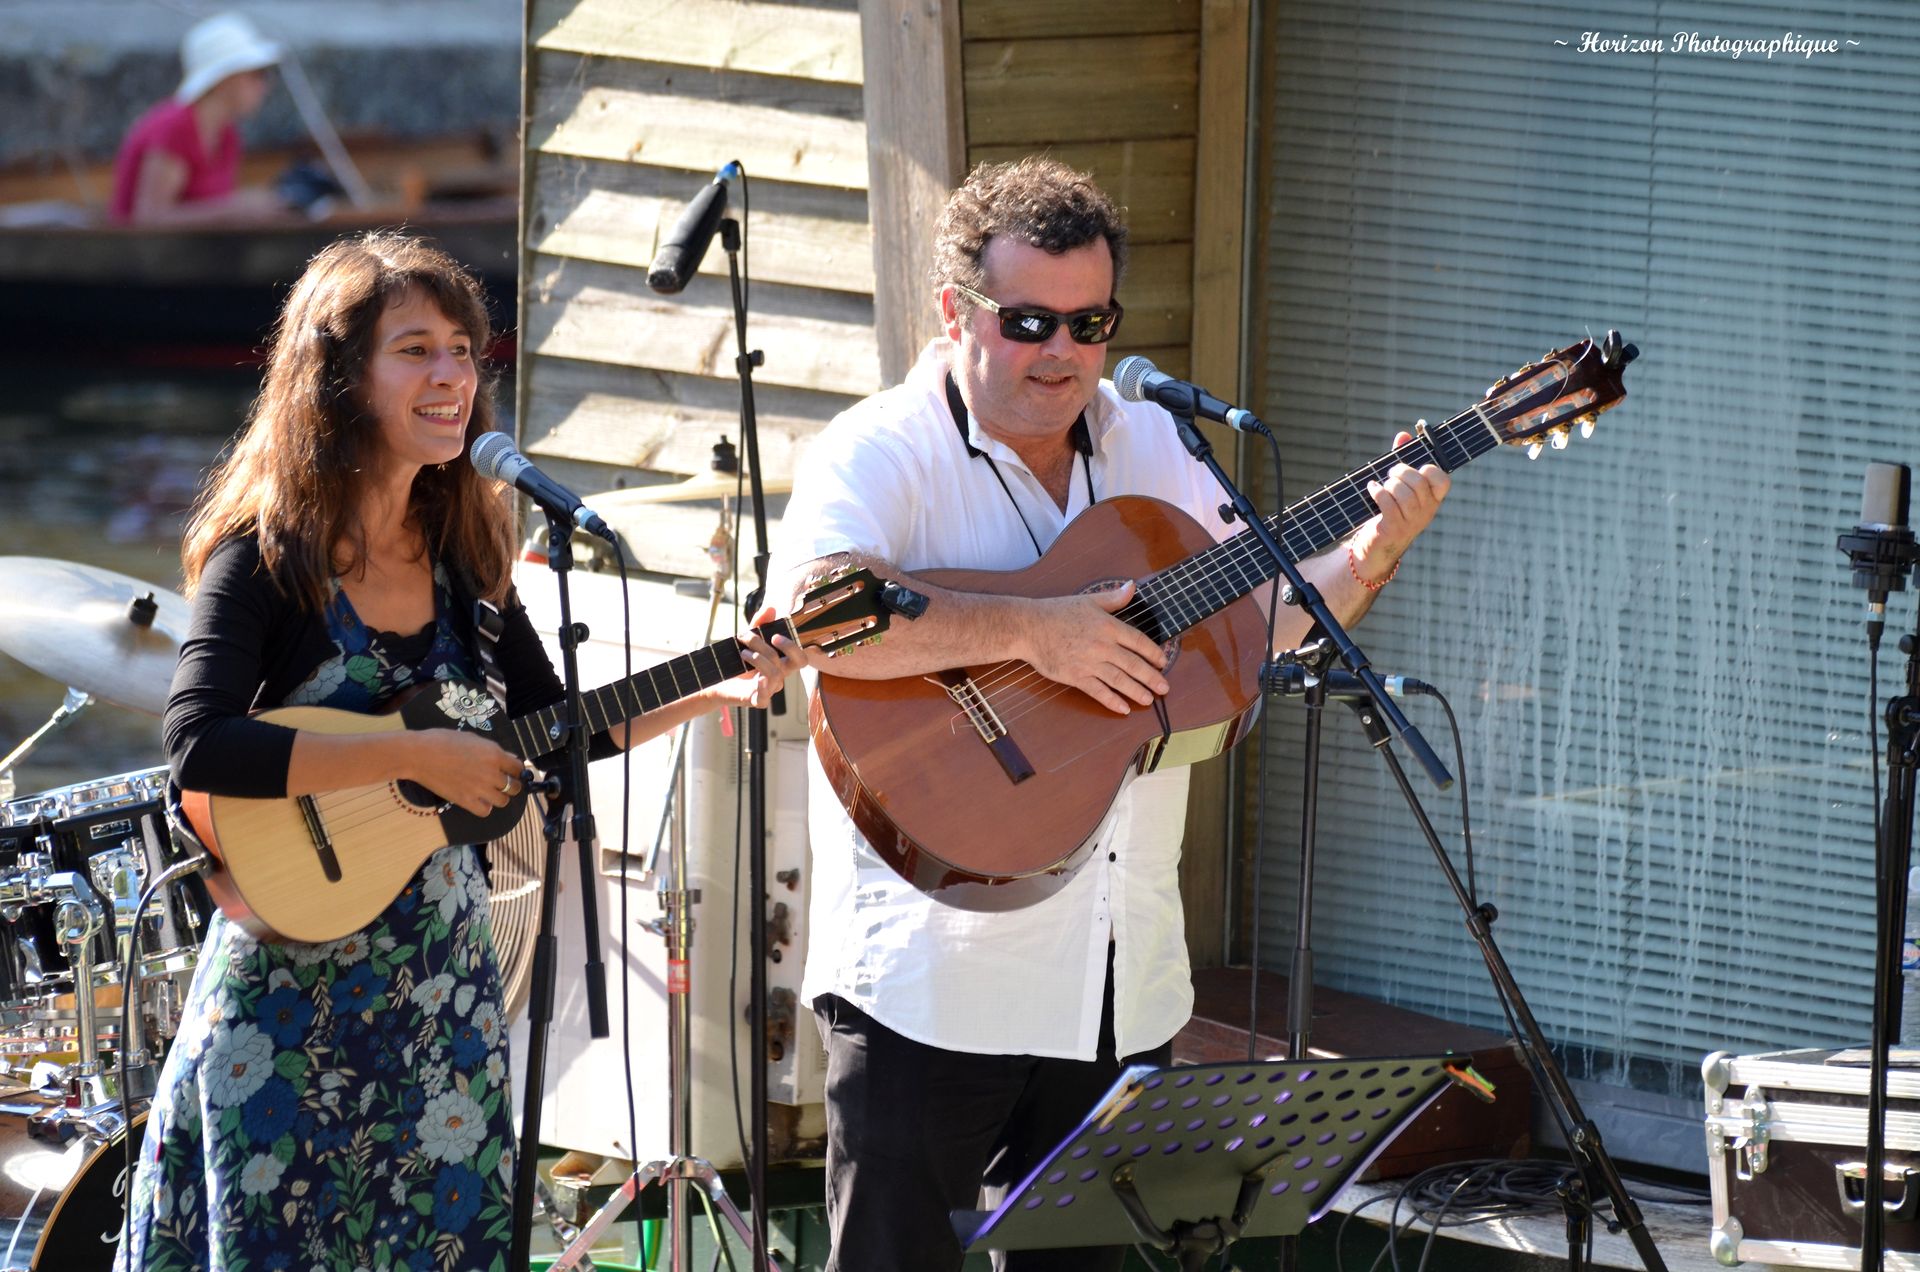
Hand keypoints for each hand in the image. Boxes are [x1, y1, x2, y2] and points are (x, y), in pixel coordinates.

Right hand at [406, 729, 523, 818]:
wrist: (419, 754)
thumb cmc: (442, 740)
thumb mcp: (472, 738)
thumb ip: (492, 750)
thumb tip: (508, 757)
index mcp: (494, 754)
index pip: (518, 767)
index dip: (516, 770)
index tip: (512, 772)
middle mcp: (491, 773)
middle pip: (514, 787)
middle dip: (511, 785)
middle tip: (503, 783)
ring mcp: (479, 789)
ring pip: (503, 801)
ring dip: (499, 797)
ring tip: (490, 793)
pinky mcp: (465, 801)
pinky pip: (485, 811)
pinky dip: (484, 807)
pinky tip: (478, 800)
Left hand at [710, 607, 811, 709]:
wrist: (714, 681)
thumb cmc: (734, 662)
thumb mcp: (746, 640)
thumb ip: (758, 625)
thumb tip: (771, 608)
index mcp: (781, 663)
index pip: (800, 658)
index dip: (793, 645)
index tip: (774, 634)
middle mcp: (779, 676)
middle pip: (795, 663)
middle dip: (783, 647)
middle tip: (765, 637)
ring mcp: (770, 689)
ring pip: (776, 673)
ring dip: (759, 657)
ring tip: (742, 651)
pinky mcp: (758, 700)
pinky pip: (766, 695)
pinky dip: (759, 683)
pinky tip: (748, 674)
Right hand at [1016, 582, 1168, 714]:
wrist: (1030, 627)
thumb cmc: (1057, 612)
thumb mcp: (1089, 601)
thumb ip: (1114, 598)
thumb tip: (1132, 587)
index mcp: (1108, 626)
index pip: (1139, 641)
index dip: (1154, 653)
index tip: (1163, 661)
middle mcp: (1103, 646)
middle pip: (1134, 664)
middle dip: (1152, 678)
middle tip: (1164, 688)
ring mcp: (1090, 663)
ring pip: (1120, 680)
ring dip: (1137, 691)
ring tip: (1148, 699)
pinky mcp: (1076, 676)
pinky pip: (1099, 691)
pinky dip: (1112, 701)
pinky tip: (1123, 708)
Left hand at [1351, 430, 1449, 580]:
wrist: (1376, 547)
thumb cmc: (1389, 512)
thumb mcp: (1399, 487)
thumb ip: (1403, 460)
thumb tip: (1404, 435)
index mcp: (1432, 500)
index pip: (1443, 481)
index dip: (1430, 470)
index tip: (1417, 469)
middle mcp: (1426, 512)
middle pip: (1419, 482)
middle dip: (1401, 471)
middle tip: (1391, 474)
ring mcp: (1411, 522)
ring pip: (1404, 494)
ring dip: (1389, 484)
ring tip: (1381, 485)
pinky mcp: (1393, 529)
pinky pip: (1387, 504)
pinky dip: (1377, 492)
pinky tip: (1371, 489)